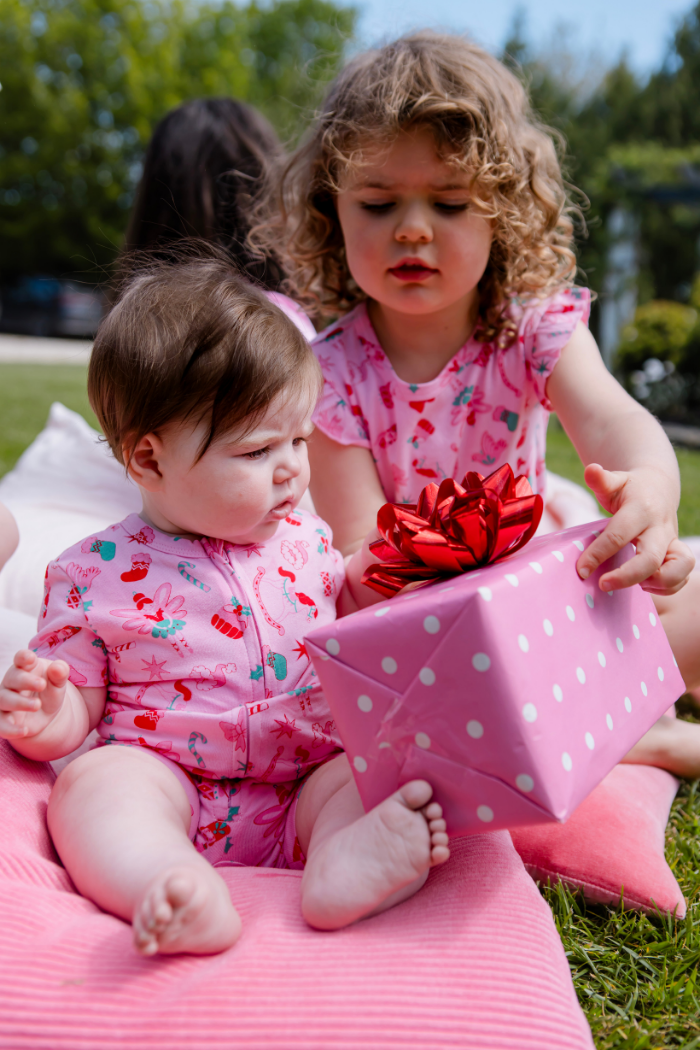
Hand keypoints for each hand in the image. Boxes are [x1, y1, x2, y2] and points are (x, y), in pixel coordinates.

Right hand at [0, 650, 69, 739]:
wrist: (44, 714)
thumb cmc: (49, 691)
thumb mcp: (58, 683)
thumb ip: (60, 674)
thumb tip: (58, 668)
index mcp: (25, 668)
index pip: (20, 658)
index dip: (23, 657)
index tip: (31, 658)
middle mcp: (11, 682)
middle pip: (12, 678)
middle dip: (25, 680)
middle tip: (42, 684)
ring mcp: (5, 700)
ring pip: (3, 699)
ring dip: (19, 702)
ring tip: (37, 705)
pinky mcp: (3, 719)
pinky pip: (0, 724)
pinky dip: (9, 728)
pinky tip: (24, 730)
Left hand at [576, 464, 694, 593]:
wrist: (659, 488)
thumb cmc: (629, 489)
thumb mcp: (614, 481)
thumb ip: (601, 479)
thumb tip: (591, 469)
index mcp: (640, 510)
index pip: (618, 535)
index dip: (598, 554)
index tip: (581, 570)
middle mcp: (660, 528)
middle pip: (650, 559)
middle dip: (627, 576)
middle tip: (602, 585)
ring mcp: (672, 542)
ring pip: (679, 569)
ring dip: (657, 583)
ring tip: (634, 585)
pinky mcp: (678, 554)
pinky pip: (682, 577)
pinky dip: (667, 587)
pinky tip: (644, 585)